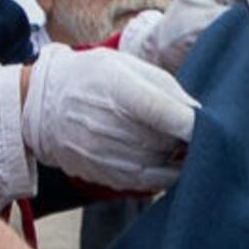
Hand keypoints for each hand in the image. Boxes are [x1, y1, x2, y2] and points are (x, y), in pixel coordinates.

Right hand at [20, 46, 197, 192]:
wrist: (42, 106)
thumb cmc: (92, 79)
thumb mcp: (125, 66)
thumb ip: (164, 88)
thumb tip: (199, 113)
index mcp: (115, 88)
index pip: (160, 110)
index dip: (189, 122)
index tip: (206, 125)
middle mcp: (105, 124)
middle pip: (164, 141)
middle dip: (183, 138)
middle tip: (188, 130)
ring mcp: (102, 154)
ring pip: (158, 163)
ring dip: (174, 156)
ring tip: (174, 142)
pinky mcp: (103, 175)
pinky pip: (146, 182)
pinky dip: (163, 173)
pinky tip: (166, 160)